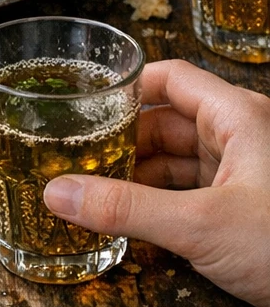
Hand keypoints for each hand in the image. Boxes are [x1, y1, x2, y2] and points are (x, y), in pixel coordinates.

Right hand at [43, 60, 269, 306]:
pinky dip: (160, 208)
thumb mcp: (200, 225)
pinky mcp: (248, 216)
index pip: (170, 78)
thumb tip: (58, 194)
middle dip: (122, 142)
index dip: (125, 87)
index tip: (82, 104)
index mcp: (239, 117)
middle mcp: (244, 139)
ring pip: (178, 164)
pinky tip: (130, 227)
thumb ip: (126, 209)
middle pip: (168, 123)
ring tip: (93, 195)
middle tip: (74, 160)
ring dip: (138, 180)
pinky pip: (192, 198)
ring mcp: (247, 179)